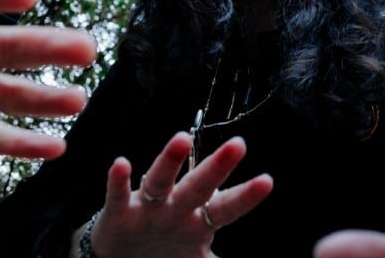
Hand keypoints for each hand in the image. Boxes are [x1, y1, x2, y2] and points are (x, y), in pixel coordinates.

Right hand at [82, 132, 272, 257]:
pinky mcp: (118, 213)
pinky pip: (116, 195)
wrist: (119, 256)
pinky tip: (121, 163)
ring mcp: (147, 208)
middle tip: (239, 144)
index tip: (267, 181)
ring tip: (181, 139)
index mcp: (197, 221)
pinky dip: (118, 181)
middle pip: (199, 186)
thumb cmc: (163, 247)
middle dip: (218, 167)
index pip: (226, 207)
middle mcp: (176, 208)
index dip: (246, 196)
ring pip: (160, 181)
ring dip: (169, 160)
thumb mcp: (194, 255)